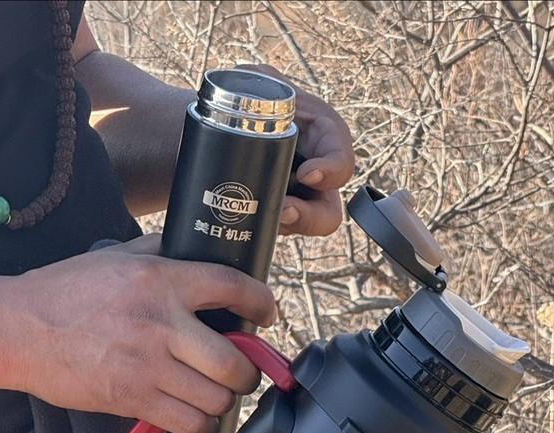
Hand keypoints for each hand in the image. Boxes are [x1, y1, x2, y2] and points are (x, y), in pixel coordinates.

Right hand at [7, 236, 276, 432]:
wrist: (19, 331)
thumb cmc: (63, 293)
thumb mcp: (114, 258)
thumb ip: (158, 254)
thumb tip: (195, 254)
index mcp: (160, 279)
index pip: (231, 287)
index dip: (261, 303)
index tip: (268, 314)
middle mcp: (160, 323)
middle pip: (234, 361)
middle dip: (246, 373)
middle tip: (240, 372)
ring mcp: (148, 365)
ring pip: (217, 398)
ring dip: (223, 401)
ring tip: (213, 395)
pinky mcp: (133, 399)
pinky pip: (191, 424)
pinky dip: (202, 427)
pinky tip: (196, 419)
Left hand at [236, 65, 355, 236]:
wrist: (211, 128)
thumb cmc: (240, 95)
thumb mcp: (252, 79)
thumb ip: (256, 81)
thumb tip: (246, 93)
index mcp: (320, 134)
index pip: (342, 158)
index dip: (332, 170)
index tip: (307, 175)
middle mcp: (314, 172)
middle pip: (328, 211)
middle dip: (309, 217)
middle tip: (284, 210)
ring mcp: (295, 199)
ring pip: (303, 228)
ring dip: (287, 228)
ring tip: (262, 218)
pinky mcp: (274, 216)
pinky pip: (277, 233)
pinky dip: (265, 232)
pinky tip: (248, 225)